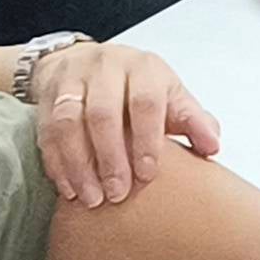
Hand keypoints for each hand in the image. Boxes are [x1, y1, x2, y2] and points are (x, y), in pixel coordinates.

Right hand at [27, 37, 219, 207]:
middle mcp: (107, 67)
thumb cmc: (137, 88)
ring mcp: (73, 78)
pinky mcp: (48, 95)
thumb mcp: (170, 96)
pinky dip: (57, 163)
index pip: (145, 101)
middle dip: (110, 157)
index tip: (147, 174)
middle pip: (103, 113)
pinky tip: (68, 188)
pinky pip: (46, 131)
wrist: (84, 60)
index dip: (147, 139)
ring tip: (91, 199)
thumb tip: (212, 147)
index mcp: (144, 68)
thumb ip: (192, 120)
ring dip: (79, 164)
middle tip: (117, 194)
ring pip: (69, 122)